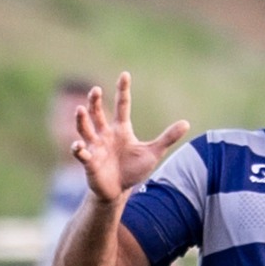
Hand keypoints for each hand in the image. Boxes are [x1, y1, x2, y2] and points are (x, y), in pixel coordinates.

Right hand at [71, 73, 187, 205]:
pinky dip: (78, 148)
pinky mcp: (89, 161)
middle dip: (95, 101)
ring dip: (82, 120)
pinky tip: (78, 145)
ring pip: (85, 129)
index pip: (122, 105)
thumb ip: (167, 138)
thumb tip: (186, 123)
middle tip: (95, 90)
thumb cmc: (133, 169)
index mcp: (121, 129)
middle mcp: (105, 134)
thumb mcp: (153, 153)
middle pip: (97, 113)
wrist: (118, 191)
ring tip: (80, 109)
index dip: (123, 90)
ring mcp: (95, 146)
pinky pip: (81, 153)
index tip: (125, 74)